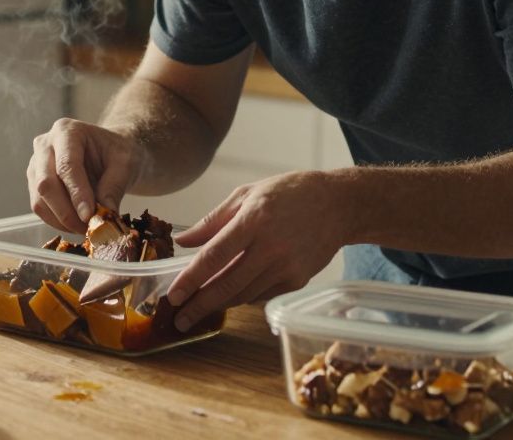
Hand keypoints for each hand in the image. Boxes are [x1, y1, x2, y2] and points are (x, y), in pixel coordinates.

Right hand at [27, 118, 146, 232]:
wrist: (110, 152)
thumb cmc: (117, 153)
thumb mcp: (126, 163)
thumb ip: (115, 186)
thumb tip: (104, 214)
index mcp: (67, 131)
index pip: (67, 166)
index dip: (76, 194)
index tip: (89, 216)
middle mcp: (45, 145)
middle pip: (45, 183)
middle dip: (67, 212)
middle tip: (89, 228)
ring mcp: (36, 165)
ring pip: (39, 200)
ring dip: (62, 221)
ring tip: (87, 228)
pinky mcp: (34, 183)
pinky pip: (40, 208)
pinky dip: (58, 222)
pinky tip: (77, 224)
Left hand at [166, 170, 346, 331]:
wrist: (338, 205)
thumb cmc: (288, 193)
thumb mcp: (246, 194)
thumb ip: (212, 220)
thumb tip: (183, 241)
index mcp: (254, 220)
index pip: (214, 255)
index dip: (191, 278)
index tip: (173, 295)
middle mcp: (271, 247)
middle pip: (228, 284)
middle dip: (200, 305)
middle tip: (179, 319)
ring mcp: (287, 267)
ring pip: (243, 295)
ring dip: (218, 304)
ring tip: (197, 309)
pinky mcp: (298, 281)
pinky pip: (261, 295)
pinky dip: (242, 297)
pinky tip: (228, 296)